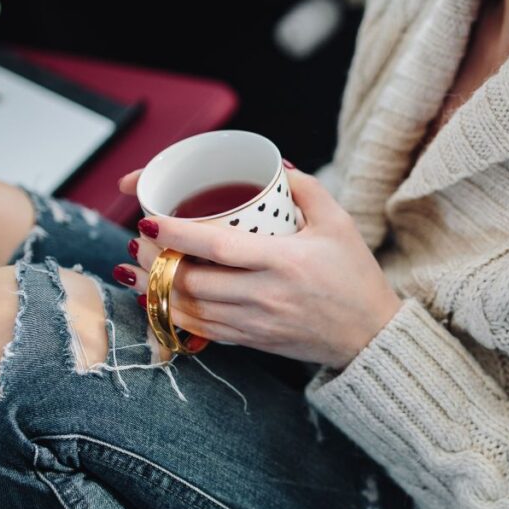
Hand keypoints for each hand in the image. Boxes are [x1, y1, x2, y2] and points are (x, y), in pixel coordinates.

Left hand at [113, 166, 402, 368]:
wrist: (371, 336)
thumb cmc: (355, 276)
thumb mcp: (339, 224)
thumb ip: (305, 189)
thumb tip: (273, 165)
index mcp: (284, 262)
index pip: (216, 247)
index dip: (175, 235)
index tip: (149, 221)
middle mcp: (265, 296)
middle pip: (192, 282)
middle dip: (156, 262)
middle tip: (141, 241)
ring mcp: (257, 324)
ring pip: (191, 310)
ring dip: (157, 290)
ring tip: (138, 268)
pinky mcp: (253, 342)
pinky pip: (203, 331)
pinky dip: (175, 315)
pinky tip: (159, 299)